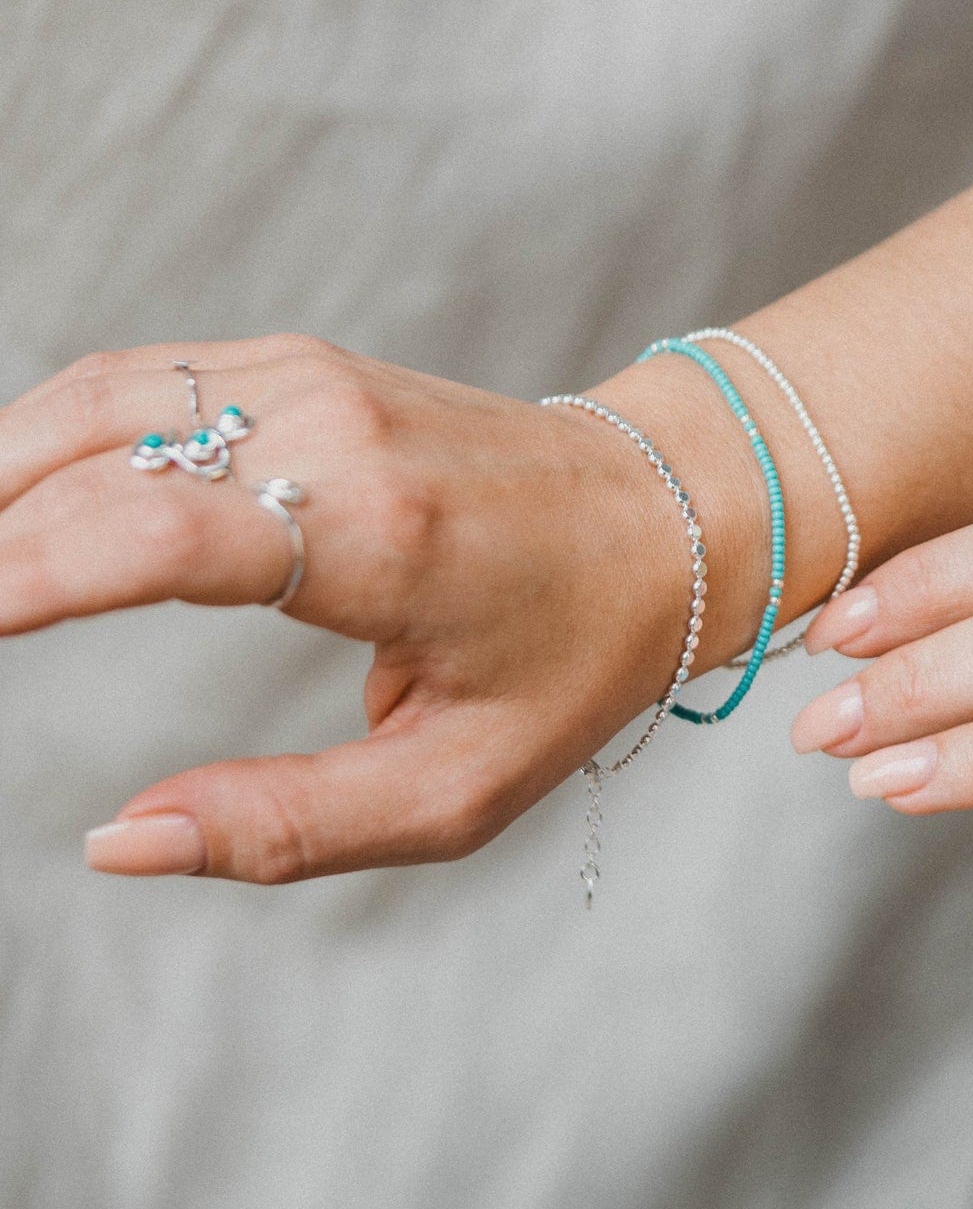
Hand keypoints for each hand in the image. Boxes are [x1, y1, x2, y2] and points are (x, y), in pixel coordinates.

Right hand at [0, 337, 771, 881]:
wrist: (669, 508)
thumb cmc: (576, 658)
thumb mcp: (460, 785)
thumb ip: (286, 826)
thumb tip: (115, 845)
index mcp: (376, 533)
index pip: (145, 535)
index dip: (14, 578)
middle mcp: (329, 427)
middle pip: (92, 465)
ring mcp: (310, 375)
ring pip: (93, 404)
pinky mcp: (301, 363)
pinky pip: (137, 383)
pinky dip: (47, 438)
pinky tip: (6, 506)